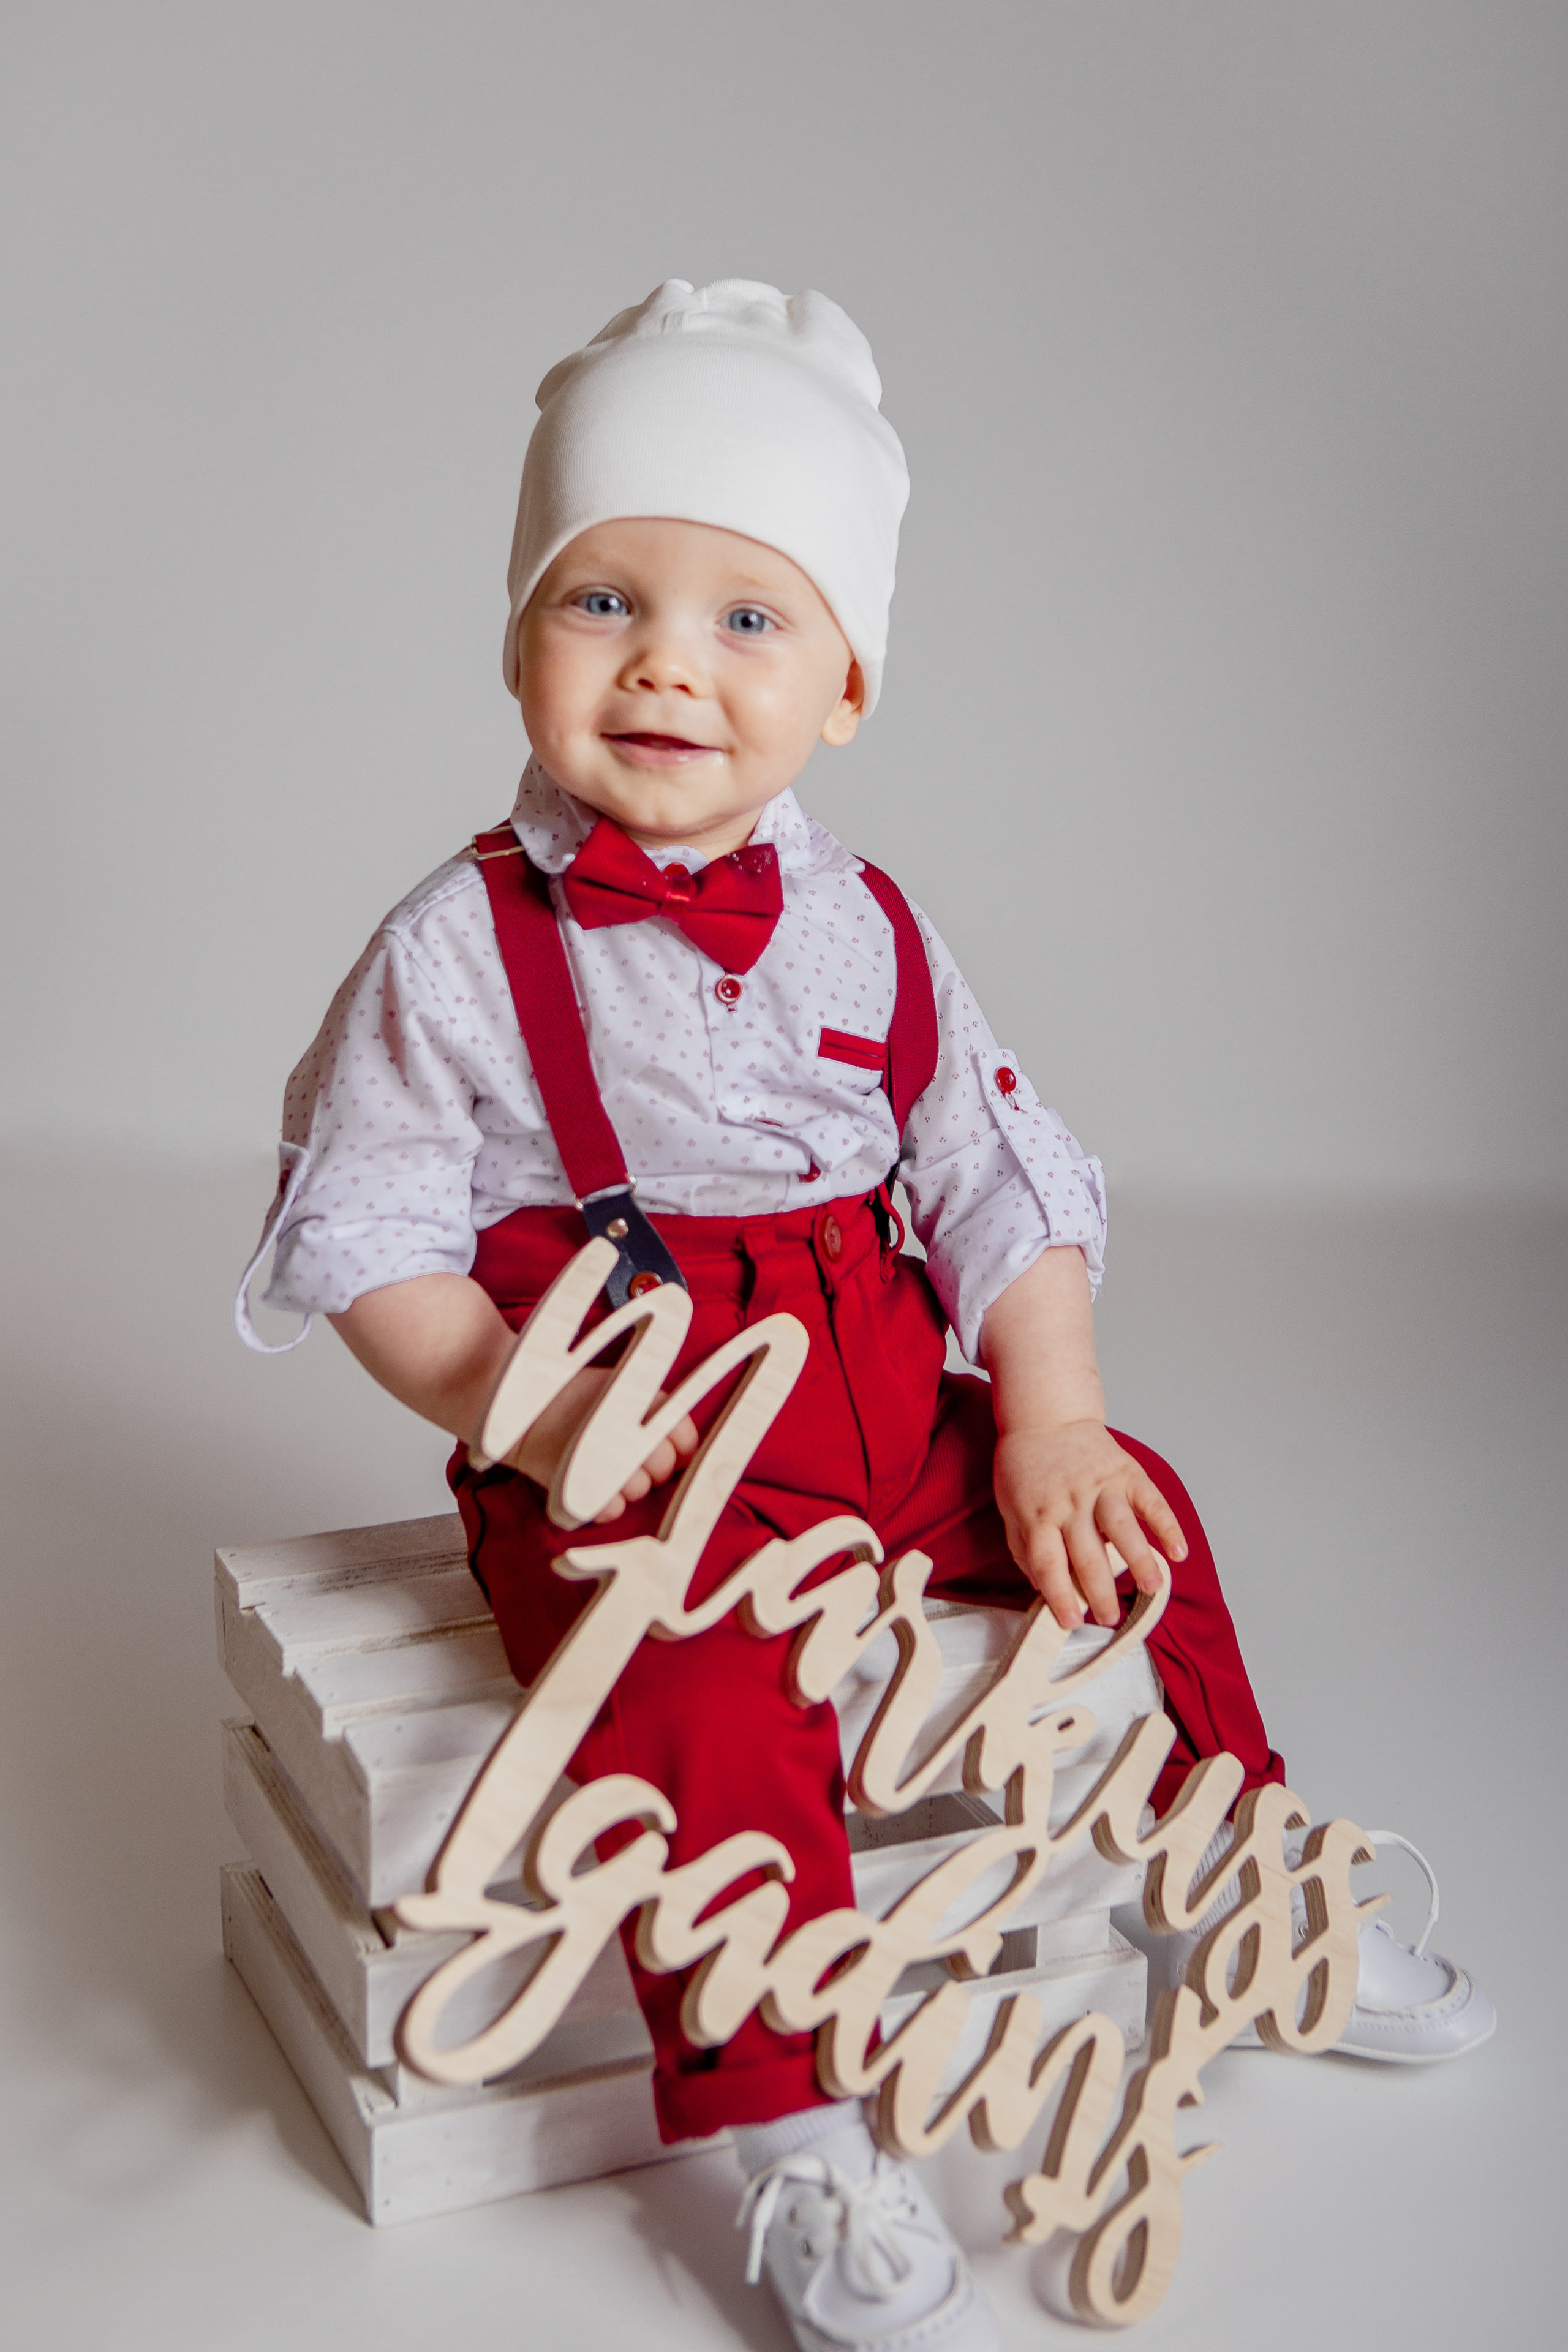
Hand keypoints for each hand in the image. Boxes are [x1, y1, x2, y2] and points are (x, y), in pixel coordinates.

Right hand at [506, 1365, 699, 1522]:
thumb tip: (684, 1451)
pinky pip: (612, 1511)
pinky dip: (604, 1505)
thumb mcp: (621, 1387)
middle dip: (650, 1470)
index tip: (658, 1449)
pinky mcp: (582, 1487)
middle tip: (624, 1460)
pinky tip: (591, 1487)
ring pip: (639, 1491)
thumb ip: (655, 1412)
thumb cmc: (572, 1396)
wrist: (514, 1402)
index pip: (685, 1439)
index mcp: (645, 1403)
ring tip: (602, 1469)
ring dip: (626, 1487)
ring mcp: (607, 1461)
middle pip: (663, 1468)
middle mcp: (631, 1432)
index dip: (675, 1449)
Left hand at [992, 1419, 1186, 1629]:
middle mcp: (1069, 1502)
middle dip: (1100, 1592)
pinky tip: (1177, 1551)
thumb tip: (1044, 1589)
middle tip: (1110, 1619)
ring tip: (1151, 1589)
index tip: (1070, 1622)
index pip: (1048, 1563)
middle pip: (1087, 1554)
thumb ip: (1025, 1548)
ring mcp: (1100, 1486)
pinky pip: (1151, 1501)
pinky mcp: (1125, 1472)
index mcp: (1038, 1515)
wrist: (1046, 1415)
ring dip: (1139, 1561)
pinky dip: (1167, 1526)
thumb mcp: (1010, 1508)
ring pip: (1122, 1528)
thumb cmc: (1025, 1468)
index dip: (1060, 1595)